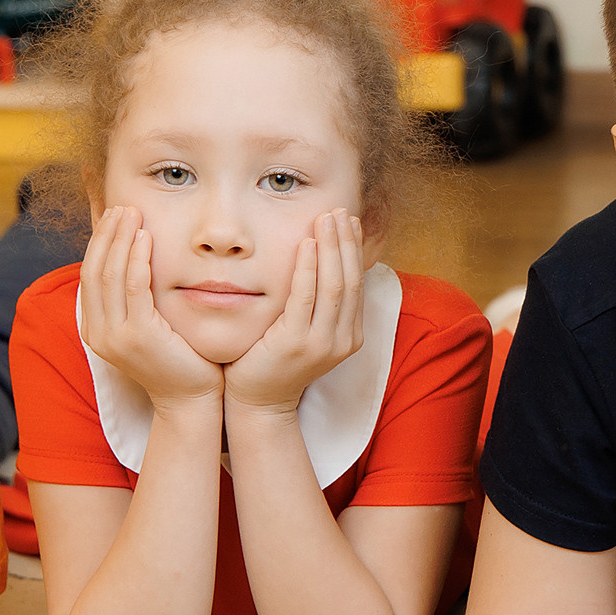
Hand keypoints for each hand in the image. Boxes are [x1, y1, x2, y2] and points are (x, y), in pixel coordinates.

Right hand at [81, 205, 221, 409]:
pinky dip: (137, 259)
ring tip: (133, 214)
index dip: (99, 243)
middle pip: (94, 270)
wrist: (191, 399)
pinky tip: (146, 239)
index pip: (89, 275)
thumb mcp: (147, 325)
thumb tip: (133, 259)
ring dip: (120, 239)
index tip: (113, 217)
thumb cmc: (177, 358)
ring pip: (110, 275)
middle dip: (106, 234)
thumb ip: (135, 297)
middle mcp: (98, 333)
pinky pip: (134, 288)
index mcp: (95, 330)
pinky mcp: (139, 336)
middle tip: (122, 207)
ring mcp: (116, 337)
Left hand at [224, 210, 364, 416]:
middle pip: (350, 279)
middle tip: (338, 211)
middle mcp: (343, 340)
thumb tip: (318, 263)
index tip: (347, 221)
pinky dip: (307, 268)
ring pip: (334, 285)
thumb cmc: (275, 363)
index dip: (354, 249)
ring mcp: (322, 344)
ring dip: (331, 247)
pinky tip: (306, 244)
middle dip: (345, 241)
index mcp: (349, 335)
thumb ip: (316, 304)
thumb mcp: (305, 332)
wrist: (258, 403)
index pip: (357, 283)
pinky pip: (305, 297)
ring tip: (325, 218)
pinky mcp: (297, 344)